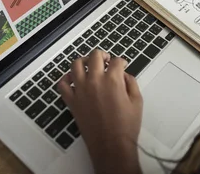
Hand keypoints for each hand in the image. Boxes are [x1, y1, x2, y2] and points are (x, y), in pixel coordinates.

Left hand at [58, 50, 142, 173]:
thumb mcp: (137, 101)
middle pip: (95, 56)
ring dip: (83, 61)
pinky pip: (62, 84)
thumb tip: (124, 75)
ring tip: (89, 64)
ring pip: (75, 64)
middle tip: (106, 60)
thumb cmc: (126, 126)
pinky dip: (66, 79)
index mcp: (112, 80)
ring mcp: (80, 90)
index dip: (121, 61)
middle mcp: (94, 81)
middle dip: (103, 55)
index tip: (122, 65)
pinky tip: (72, 79)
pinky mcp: (72, 101)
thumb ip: (131, 83)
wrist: (111, 145)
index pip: (116, 61)